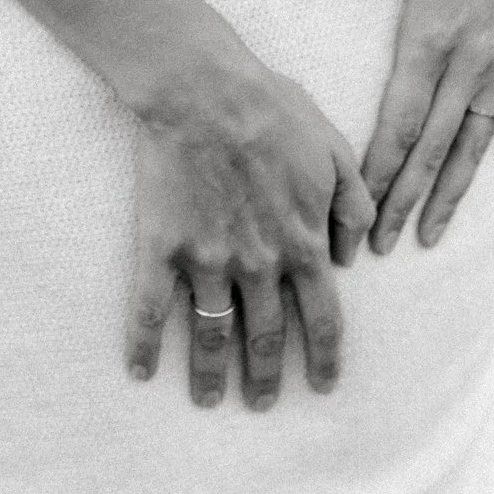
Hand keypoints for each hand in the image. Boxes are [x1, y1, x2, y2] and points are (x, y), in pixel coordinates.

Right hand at [124, 57, 375, 409]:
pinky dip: (142, 344)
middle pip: (267, 337)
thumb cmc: (273, 110)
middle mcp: (259, 263)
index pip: (322, 317)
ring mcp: (207, 260)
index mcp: (303, 242)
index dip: (325, 357)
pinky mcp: (162, 248)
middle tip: (261, 404)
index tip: (324, 385)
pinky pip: (149, 309)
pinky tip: (139, 371)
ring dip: (210, 374)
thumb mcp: (337, 150)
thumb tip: (355, 257)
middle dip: (266, 377)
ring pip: (212, 334)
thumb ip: (353, 208)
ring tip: (208, 401)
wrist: (205, 90)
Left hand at [282, 0, 493, 252]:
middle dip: (406, 202)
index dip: (379, 174)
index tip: (358, 214)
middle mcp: (469, 61)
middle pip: (433, 148)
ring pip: (475, 143)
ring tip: (431, 235)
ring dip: (453, 193)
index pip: (399, 122)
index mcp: (429, 36)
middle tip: (382, 249)